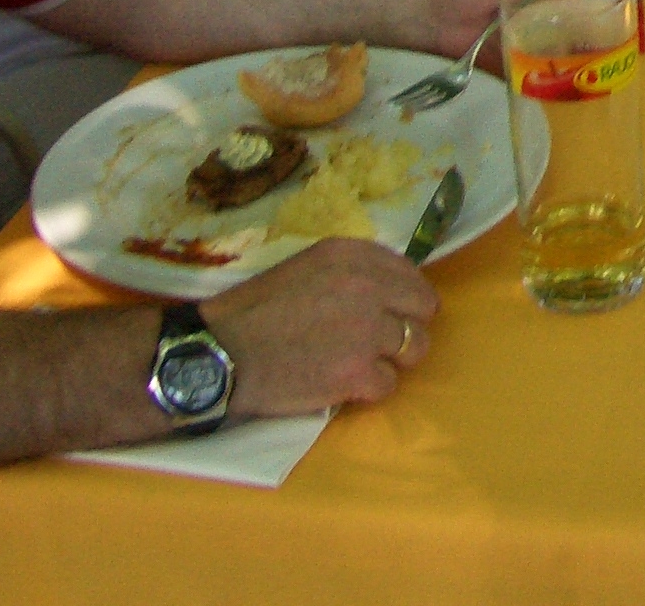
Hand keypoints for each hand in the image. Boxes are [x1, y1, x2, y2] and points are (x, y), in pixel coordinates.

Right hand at [199, 238, 438, 415]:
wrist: (221, 354)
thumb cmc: (255, 311)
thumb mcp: (306, 268)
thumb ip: (352, 272)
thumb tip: (390, 288)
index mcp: (352, 255)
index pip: (411, 273)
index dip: (405, 298)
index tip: (392, 312)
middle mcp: (367, 286)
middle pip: (424, 309)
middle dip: (407, 327)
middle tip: (379, 342)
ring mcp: (367, 330)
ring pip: (416, 347)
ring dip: (392, 360)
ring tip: (360, 363)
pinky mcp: (358, 372)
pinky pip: (389, 384)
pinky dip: (367, 390)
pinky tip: (340, 384)